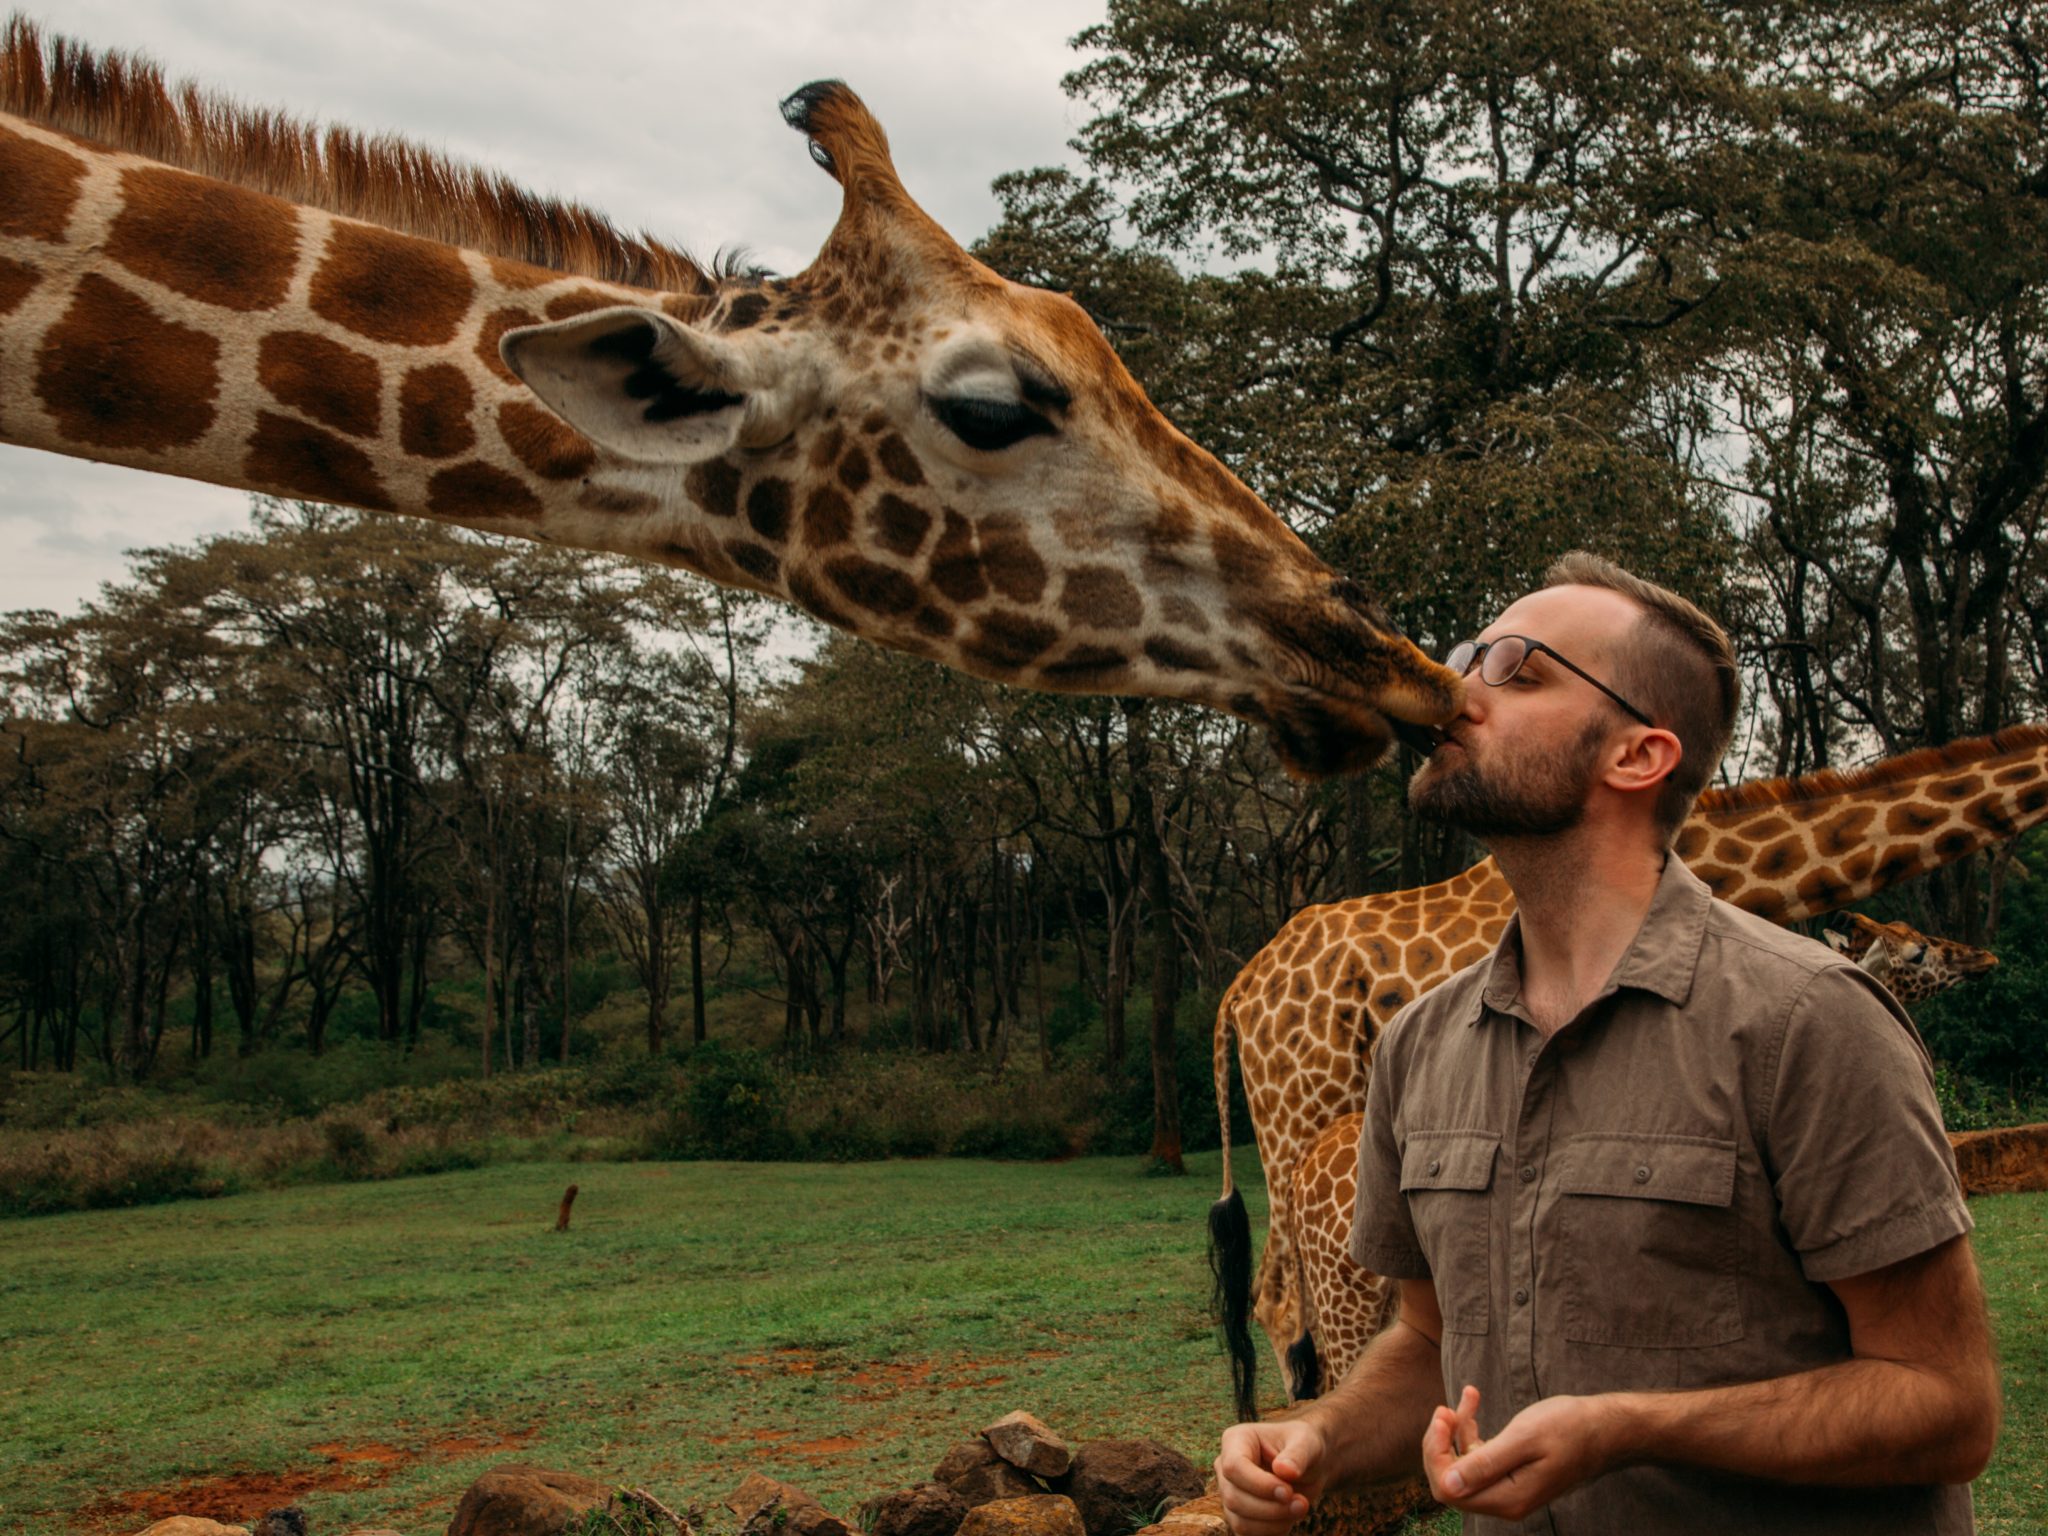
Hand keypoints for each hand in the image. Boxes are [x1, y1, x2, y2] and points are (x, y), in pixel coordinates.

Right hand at [1215, 1418, 1326, 1535]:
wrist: (1308, 1464)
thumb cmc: (1304, 1446)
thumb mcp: (1307, 1443)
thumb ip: (1297, 1455)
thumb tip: (1284, 1471)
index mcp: (1236, 1440)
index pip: (1234, 1467)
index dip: (1259, 1485)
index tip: (1288, 1492)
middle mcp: (1225, 1467)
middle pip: (1234, 1498)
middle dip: (1270, 1508)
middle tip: (1302, 1504)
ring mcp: (1229, 1492)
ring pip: (1239, 1520)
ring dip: (1273, 1523)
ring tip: (1299, 1509)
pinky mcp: (1238, 1514)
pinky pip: (1246, 1533)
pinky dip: (1271, 1531)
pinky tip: (1289, 1519)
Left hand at [1421, 1386, 1617, 1521]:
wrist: (1603, 1427)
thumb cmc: (1569, 1428)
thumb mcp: (1524, 1439)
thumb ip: (1486, 1464)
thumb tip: (1448, 1485)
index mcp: (1508, 1499)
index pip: (1448, 1488)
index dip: (1436, 1454)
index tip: (1443, 1416)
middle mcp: (1505, 1501)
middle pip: (1451, 1480)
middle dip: (1441, 1442)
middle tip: (1446, 1408)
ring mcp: (1508, 1488)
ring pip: (1462, 1465)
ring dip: (1457, 1430)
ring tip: (1467, 1396)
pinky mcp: (1511, 1473)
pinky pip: (1479, 1455)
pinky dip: (1472, 1429)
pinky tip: (1474, 1398)